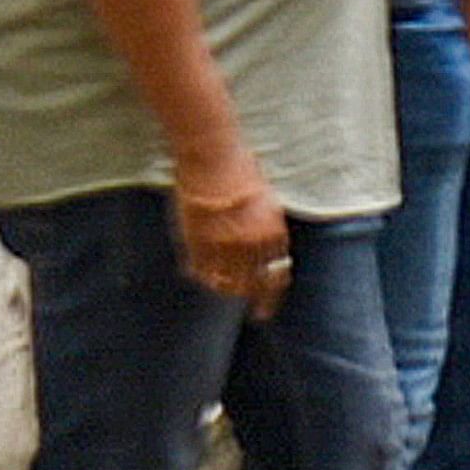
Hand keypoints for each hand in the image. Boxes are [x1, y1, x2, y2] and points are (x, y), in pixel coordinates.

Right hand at [173, 160, 294, 319]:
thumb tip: (269, 255)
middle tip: (255, 311)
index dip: (270, 295)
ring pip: (223, 283)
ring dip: (226, 289)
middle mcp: (248, 245)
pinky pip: (198, 270)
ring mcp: (220, 244)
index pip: (275, 277)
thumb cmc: (244, 172)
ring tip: (229, 292)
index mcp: (272, 234)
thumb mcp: (270, 203)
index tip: (265, 308)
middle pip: (249, 285)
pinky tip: (205, 278)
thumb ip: (268, 231)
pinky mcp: (195, 240)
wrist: (212, 159)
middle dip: (252, 299)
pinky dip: (202, 276)